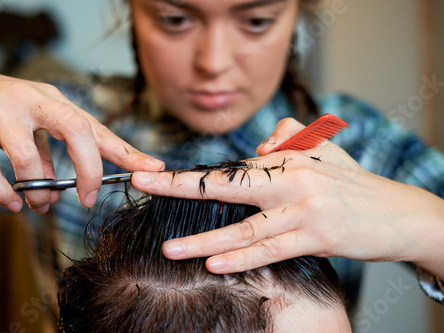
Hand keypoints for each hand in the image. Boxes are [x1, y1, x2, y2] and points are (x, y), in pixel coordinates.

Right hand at [0, 66, 163, 213]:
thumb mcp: (33, 123)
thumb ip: (49, 152)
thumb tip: (60, 190)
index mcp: (54, 100)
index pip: (97, 126)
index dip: (127, 151)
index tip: (154, 169)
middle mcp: (33, 100)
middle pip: (77, 130)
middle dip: (89, 169)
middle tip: (88, 198)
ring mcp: (1, 111)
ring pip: (29, 159)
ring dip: (38, 190)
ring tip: (39, 205)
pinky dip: (2, 193)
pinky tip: (10, 204)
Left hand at [132, 117, 443, 274]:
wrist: (397, 212)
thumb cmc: (351, 183)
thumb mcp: (321, 150)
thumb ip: (287, 138)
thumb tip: (256, 148)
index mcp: (288, 159)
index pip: (228, 167)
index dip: (189, 172)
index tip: (151, 174)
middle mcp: (292, 180)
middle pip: (227, 185)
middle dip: (180, 187)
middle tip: (142, 186)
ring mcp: (304, 210)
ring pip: (244, 228)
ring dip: (204, 240)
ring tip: (171, 249)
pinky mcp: (317, 237)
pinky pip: (271, 250)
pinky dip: (242, 258)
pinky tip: (215, 264)